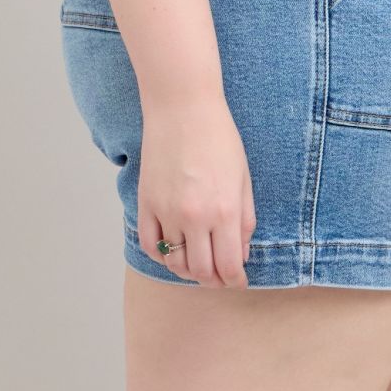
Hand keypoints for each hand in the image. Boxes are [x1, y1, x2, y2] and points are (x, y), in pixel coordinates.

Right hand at [137, 90, 256, 287]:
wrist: (182, 108)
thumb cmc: (219, 139)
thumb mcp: (243, 179)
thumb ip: (244, 220)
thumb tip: (240, 253)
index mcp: (224, 211)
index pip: (228, 266)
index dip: (235, 281)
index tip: (238, 281)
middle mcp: (194, 218)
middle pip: (201, 271)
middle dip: (214, 280)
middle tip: (220, 278)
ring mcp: (166, 212)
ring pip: (175, 262)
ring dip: (188, 270)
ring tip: (198, 264)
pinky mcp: (146, 203)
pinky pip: (151, 245)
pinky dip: (163, 256)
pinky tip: (174, 250)